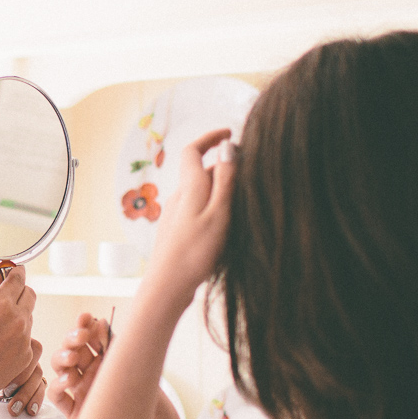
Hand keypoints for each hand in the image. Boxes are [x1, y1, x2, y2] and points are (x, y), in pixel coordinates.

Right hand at [0, 266, 37, 418]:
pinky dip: (16, 338)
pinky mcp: (25, 359)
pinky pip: (26, 340)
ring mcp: (24, 341)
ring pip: (28, 318)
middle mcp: (18, 321)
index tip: (14, 271)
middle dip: (19, 291)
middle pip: (30, 295)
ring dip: (18, 315)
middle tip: (6, 295)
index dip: (15, 272)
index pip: (18, 278)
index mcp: (1, 305)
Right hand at [50, 312, 181, 418]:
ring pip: (61, 368)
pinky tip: (68, 380)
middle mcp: (94, 375)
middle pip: (73, 349)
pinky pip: (57, 396)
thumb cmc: (155, 406)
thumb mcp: (141, 372)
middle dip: (72, 338)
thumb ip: (120, 350)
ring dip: (62, 358)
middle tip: (81, 336)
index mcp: (110, 361)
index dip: (85, 326)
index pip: (91, 338)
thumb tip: (103, 323)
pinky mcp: (76, 414)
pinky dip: (57, 385)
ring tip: (73, 359)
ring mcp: (83, 393)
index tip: (87, 317)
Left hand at [143, 128, 236, 304]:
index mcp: (189, 187)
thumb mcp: (218, 213)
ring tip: (243, 206)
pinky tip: (227, 228)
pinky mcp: (178, 231)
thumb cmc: (195, 252)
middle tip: (250, 175)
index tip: (229, 132)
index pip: (193, 150)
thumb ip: (224, 180)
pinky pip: (199, 210)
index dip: (210, 138)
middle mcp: (179, 197)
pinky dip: (215, 208)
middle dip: (225, 168)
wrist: (167, 287)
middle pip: (202, 172)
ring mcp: (176, 214)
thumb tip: (227, 146)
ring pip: (202, 193)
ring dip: (222, 191)